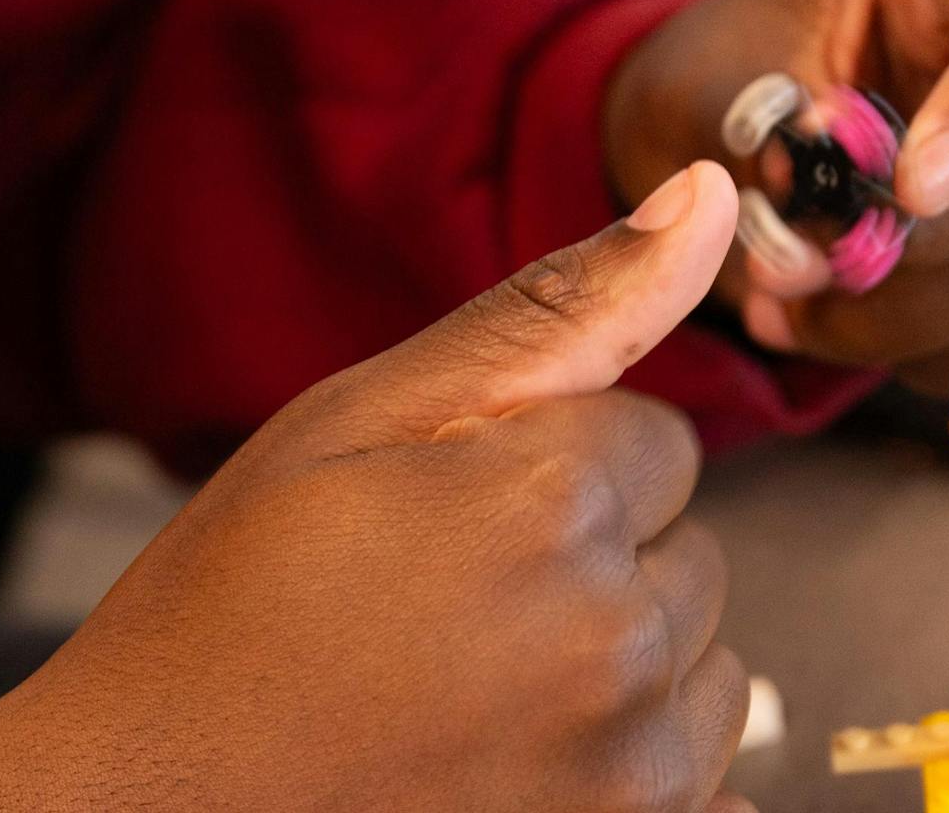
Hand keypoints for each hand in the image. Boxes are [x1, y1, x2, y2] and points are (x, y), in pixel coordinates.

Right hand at [0, 163, 755, 812]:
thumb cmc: (238, 608)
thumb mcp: (364, 420)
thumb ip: (558, 310)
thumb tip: (709, 194)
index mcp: (551, 502)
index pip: (662, 443)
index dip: (561, 469)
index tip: (466, 515)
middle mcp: (612, 644)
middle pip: (688, 557)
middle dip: (597, 566)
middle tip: (454, 608)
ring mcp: (628, 777)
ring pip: (705, 668)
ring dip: (622, 669)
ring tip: (480, 693)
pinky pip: (708, 784)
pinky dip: (634, 771)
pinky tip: (526, 770)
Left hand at [604, 0, 948, 393]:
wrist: (747, 103)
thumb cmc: (741, 58)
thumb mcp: (721, 65)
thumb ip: (767, 138)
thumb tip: (813, 243)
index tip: (913, 191)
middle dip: (924, 246)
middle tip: (799, 276)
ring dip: (911, 316)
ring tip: (790, 315)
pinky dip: (938, 357)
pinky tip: (846, 334)